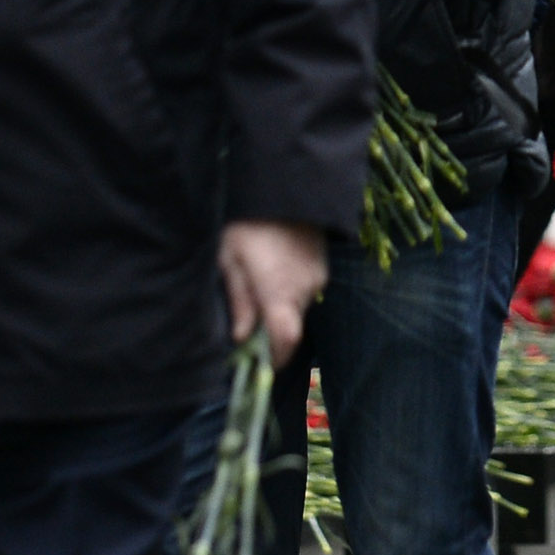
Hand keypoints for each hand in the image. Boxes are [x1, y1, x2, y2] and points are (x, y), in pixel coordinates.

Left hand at [220, 220, 327, 364]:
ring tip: (258, 288)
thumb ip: (239, 302)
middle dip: (273, 332)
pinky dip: (291, 293)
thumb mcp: (230, 261)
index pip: (286, 340)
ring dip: (281, 309)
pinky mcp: (323, 266)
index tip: (262, 365)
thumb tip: (242, 338)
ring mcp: (318, 278)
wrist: (282, 188)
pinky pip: (307, 291)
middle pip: (292, 327)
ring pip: (299, 308)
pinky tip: (274, 273)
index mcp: (280, 292)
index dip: (277, 359)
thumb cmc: (248, 225)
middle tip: (248, 324)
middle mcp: (305, 290)